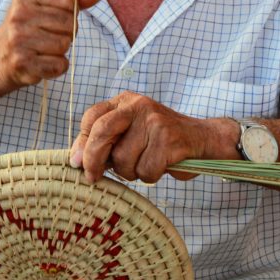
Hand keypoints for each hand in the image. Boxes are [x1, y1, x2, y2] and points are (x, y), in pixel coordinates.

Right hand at [0, 0, 106, 92]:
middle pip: (70, 24)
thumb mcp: (50, 6)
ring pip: (65, 45)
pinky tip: (40, 63)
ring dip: (59, 51)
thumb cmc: (30, 28)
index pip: (70, 1)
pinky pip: (59, 65)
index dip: (69, 13)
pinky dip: (56, 68)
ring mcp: (18, 39)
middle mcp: (19, 14)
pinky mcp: (22, 63)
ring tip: (41, 49)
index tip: (51, 18)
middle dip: (65, 33)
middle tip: (45, 36)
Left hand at [69, 91, 225, 183]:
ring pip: (124, 159)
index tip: (77, 164)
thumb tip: (77, 161)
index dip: (81, 142)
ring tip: (146, 163)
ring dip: (131, 171)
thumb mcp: (131, 131)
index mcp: (125, 101)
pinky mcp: (168, 139)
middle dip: (93, 159)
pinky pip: (146, 169)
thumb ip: (106, 140)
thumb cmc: (159, 140)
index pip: (93, 117)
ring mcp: (154, 121)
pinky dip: (151, 175)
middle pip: (102, 132)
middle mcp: (138, 106)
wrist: (202, 138)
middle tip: (93, 178)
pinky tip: (161, 165)